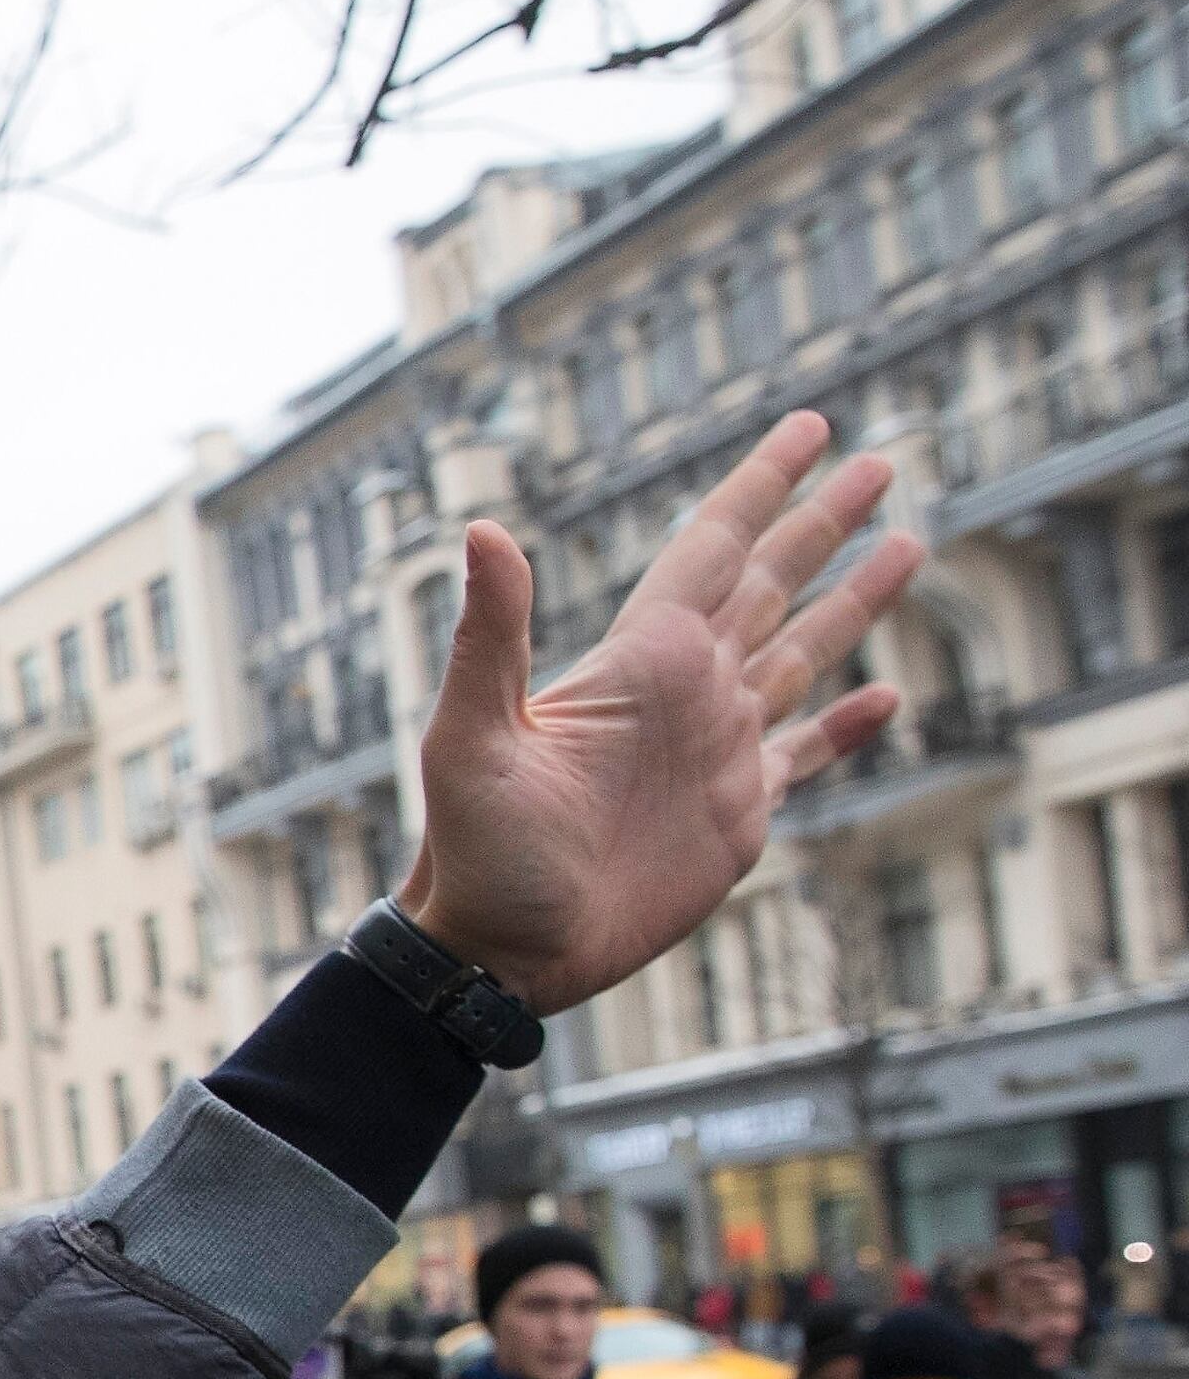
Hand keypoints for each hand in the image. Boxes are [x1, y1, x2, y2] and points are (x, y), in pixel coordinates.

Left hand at [400, 408, 923, 1015]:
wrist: (501, 951)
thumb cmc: (474, 851)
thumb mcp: (472, 736)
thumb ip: (491, 636)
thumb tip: (483, 530)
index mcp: (639, 660)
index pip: (714, 546)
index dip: (761, 485)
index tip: (809, 427)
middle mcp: (686, 691)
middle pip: (771, 583)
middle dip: (824, 523)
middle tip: (880, 461)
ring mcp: (716, 749)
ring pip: (802, 653)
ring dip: (853, 602)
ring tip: (907, 544)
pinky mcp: (737, 813)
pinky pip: (807, 755)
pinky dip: (848, 727)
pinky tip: (886, 696)